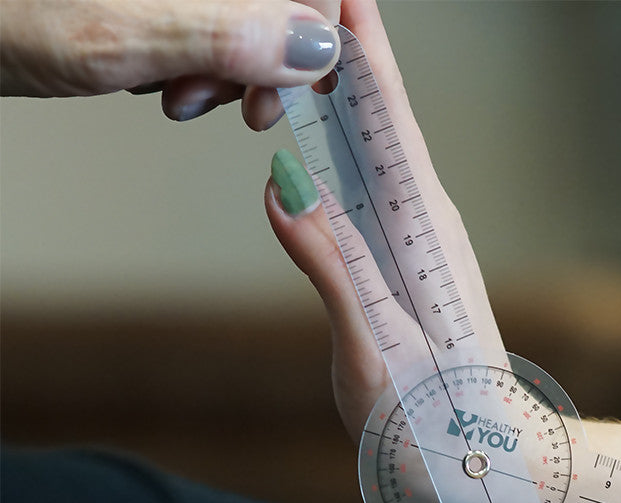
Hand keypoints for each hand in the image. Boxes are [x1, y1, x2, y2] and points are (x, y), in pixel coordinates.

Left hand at [0, 0, 340, 128]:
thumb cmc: (12, 12)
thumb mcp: (123, 34)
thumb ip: (226, 36)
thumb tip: (313, 48)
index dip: (320, 28)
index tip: (304, 80)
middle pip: (285, 2)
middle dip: (272, 61)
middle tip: (241, 105)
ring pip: (255, 20)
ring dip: (235, 73)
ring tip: (186, 96)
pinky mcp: (168, 2)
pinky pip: (218, 28)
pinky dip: (205, 67)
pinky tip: (170, 84)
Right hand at [265, 0, 504, 435]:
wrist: (481, 464)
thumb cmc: (433, 421)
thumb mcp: (373, 351)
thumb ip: (334, 270)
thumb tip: (283, 185)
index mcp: (425, 238)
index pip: (391, 128)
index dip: (368, 59)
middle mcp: (430, 231)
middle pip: (386, 126)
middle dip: (353, 59)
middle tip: (319, 1)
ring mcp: (423, 249)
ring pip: (380, 156)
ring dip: (347, 98)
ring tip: (311, 44)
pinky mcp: (410, 271)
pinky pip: (374, 195)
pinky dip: (348, 153)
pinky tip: (326, 137)